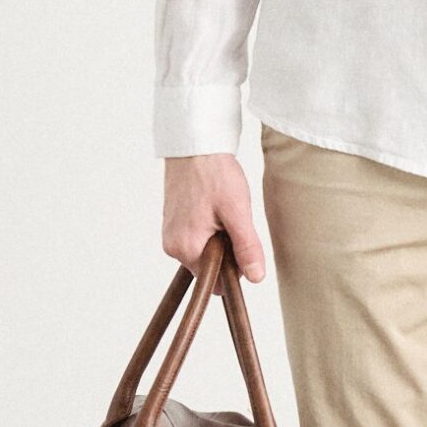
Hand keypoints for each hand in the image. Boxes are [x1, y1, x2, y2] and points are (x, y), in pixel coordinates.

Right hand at [161, 153, 266, 282]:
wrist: (195, 145)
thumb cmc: (214, 174)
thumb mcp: (237, 212)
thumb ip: (246, 248)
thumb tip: (256, 277)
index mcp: (185, 248)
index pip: (215, 281)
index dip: (234, 267)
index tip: (241, 242)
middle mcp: (172, 246)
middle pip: (209, 266)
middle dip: (226, 250)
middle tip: (232, 220)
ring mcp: (170, 234)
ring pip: (204, 251)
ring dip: (218, 238)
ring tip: (222, 210)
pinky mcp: (172, 222)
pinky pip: (196, 237)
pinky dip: (209, 228)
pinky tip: (213, 206)